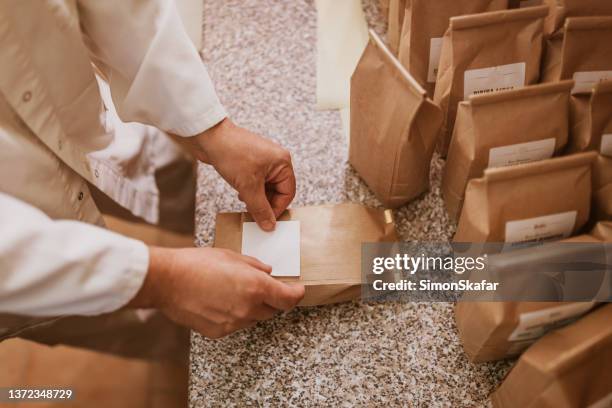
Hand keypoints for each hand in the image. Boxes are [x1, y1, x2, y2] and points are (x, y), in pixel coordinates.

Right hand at [128, 247, 304, 338]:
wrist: (167, 281)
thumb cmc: (196, 263)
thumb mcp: (232, 256)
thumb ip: (254, 266)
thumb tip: (267, 272)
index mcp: (255, 286)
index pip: (288, 298)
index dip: (297, 294)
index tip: (298, 289)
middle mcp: (248, 308)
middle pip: (273, 309)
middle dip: (272, 298)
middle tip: (262, 286)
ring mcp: (234, 322)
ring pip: (254, 318)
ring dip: (253, 307)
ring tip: (235, 291)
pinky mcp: (219, 331)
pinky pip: (236, 324)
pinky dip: (235, 314)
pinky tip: (221, 301)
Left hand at [181, 118, 295, 230]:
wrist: (208, 137)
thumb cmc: (231, 153)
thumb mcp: (248, 187)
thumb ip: (260, 208)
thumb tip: (269, 225)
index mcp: (282, 163)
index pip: (288, 193)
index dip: (277, 209)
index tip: (266, 221)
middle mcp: (275, 160)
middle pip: (278, 191)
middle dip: (266, 203)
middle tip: (255, 215)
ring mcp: (263, 160)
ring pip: (266, 187)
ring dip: (257, 198)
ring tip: (246, 204)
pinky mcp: (250, 162)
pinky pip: (256, 182)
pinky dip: (250, 191)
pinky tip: (241, 194)